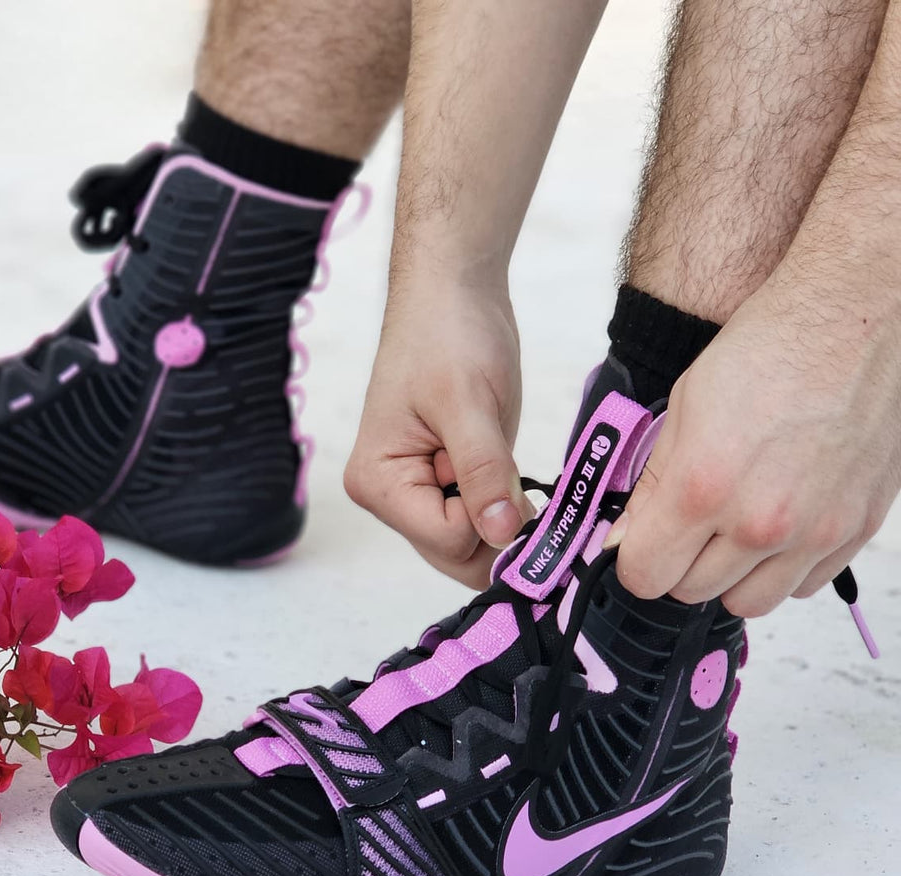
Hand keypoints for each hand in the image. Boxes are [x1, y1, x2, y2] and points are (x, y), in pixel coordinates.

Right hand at [344, 285, 535, 588]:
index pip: (447, 540)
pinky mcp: (441, 484)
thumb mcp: (470, 404)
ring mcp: (415, 493)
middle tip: (525, 484)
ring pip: (469, 544)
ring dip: (503, 516)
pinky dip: (503, 506)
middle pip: (455, 555)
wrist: (451, 293)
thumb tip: (502, 534)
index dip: (492, 521)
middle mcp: (389, 498)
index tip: (518, 484)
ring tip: (509, 465)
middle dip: (497, 529)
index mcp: (378, 483)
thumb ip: (484, 473)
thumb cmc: (448, 335)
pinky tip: (508, 472)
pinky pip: (477, 520)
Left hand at [607, 276, 900, 615]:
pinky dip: (782, 568)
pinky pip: (803, 585)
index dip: (635, 561)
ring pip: (748, 602)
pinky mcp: (856, 528)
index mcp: (704, 489)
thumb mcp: (681, 413)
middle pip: (692, 593)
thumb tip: (624, 541)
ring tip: (731, 529)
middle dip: (679, 565)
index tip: (640, 544)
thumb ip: (650, 488)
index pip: (644, 576)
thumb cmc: (766, 350)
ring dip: (730, 575)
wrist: (851, 318)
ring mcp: (815, 530)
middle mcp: (761, 521)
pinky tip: (777, 526)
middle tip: (687, 527)